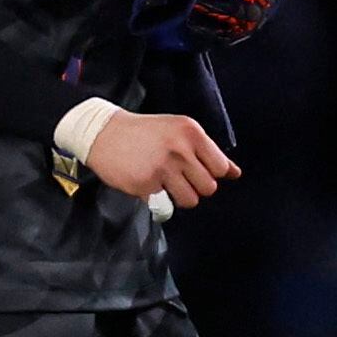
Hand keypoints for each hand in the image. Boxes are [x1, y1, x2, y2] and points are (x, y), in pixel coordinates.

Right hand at [79, 111, 237, 207]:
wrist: (101, 133)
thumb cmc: (142, 132)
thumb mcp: (177, 131)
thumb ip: (206, 151)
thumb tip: (235, 173)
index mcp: (191, 133)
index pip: (220, 167)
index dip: (210, 173)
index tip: (195, 169)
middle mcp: (179, 149)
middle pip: (208, 187)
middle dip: (195, 186)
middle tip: (177, 177)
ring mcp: (162, 168)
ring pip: (191, 200)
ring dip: (180, 197)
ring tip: (165, 185)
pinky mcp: (145, 185)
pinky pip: (165, 205)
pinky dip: (158, 200)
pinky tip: (147, 185)